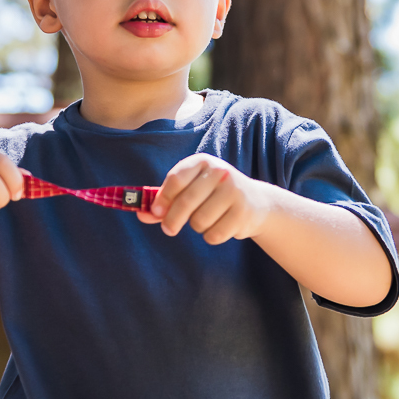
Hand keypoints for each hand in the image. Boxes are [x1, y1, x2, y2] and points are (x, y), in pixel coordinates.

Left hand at [136, 153, 273, 243]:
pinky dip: (212, 236)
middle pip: (186, 202)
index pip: (176, 179)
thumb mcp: (192, 190)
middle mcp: (220, 173)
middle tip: (169, 229)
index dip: (163, 198)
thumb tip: (142, 214)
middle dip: (172, 220)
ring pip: (199, 221)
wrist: (256, 203)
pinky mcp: (243, 213)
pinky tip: (221, 226)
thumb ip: (167, 201)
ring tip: (206, 220)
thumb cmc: (213, 195)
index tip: (156, 213)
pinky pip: (214, 234)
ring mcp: (234, 192)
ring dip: (197, 227)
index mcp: (202, 162)